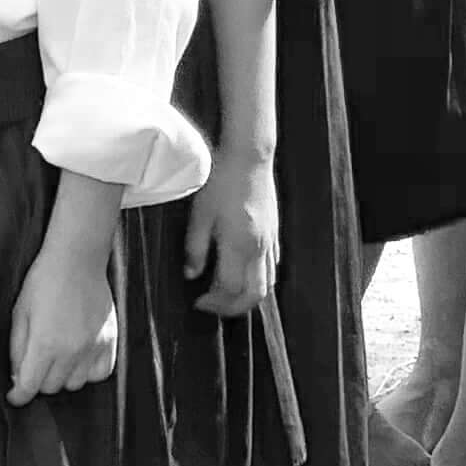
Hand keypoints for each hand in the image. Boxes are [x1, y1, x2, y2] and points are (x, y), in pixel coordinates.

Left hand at [7, 228, 119, 400]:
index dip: (18, 395)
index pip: (30, 386)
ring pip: (75, 384)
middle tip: (34, 364)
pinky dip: (88, 373)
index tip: (14, 395)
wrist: (77, 259)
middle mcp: (71, 351)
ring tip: (57, 357)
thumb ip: (17, 349)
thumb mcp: (20, 313)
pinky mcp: (110, 341)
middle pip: (51, 387)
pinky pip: (100, 374)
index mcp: (45, 344)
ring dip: (62, 376)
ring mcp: (93, 347)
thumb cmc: (43, 282)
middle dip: (38, 380)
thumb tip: (17, 376)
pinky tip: (79, 359)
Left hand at [187, 144, 281, 316]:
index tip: (197, 301)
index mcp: (239, 245)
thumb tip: (190, 275)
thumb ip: (194, 248)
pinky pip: (272, 265)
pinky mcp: (275, 232)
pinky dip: (259, 278)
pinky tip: (243, 271)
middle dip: (234, 308)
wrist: (249, 156)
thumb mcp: (200, 214)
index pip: (231, 290)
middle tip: (213, 305)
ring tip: (226, 292)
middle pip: (255, 294)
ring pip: (268, 283)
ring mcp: (271, 241)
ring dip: (248, 295)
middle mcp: (259, 248)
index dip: (214, 302)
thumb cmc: (220, 181)